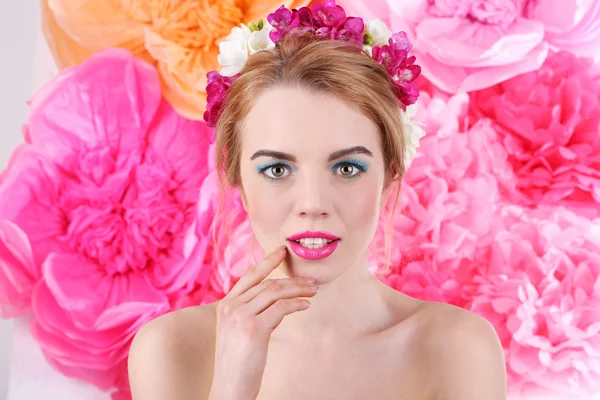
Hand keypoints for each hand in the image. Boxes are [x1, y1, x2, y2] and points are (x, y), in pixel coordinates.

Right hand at [208, 245, 318, 399]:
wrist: (229, 389)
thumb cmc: (237, 364)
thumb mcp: (238, 332)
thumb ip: (252, 313)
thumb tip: (278, 303)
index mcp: (225, 306)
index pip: (249, 276)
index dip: (267, 261)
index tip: (282, 250)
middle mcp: (231, 307)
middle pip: (267, 283)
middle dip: (293, 280)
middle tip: (312, 280)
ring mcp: (240, 317)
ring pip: (275, 292)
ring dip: (298, 289)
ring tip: (314, 291)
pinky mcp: (253, 329)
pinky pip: (280, 308)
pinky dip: (296, 304)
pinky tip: (306, 306)